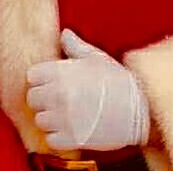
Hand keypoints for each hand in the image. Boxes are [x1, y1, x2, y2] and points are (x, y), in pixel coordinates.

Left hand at [26, 29, 149, 150]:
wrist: (140, 109)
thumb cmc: (117, 81)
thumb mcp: (96, 58)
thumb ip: (74, 46)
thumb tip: (64, 33)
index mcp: (61, 73)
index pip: (31, 76)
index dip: (40, 79)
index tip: (48, 82)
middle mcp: (58, 95)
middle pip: (32, 99)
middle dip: (42, 99)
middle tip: (56, 99)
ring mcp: (64, 119)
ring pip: (40, 120)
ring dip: (49, 119)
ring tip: (63, 114)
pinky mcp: (72, 139)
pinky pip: (51, 139)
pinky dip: (57, 136)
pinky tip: (69, 128)